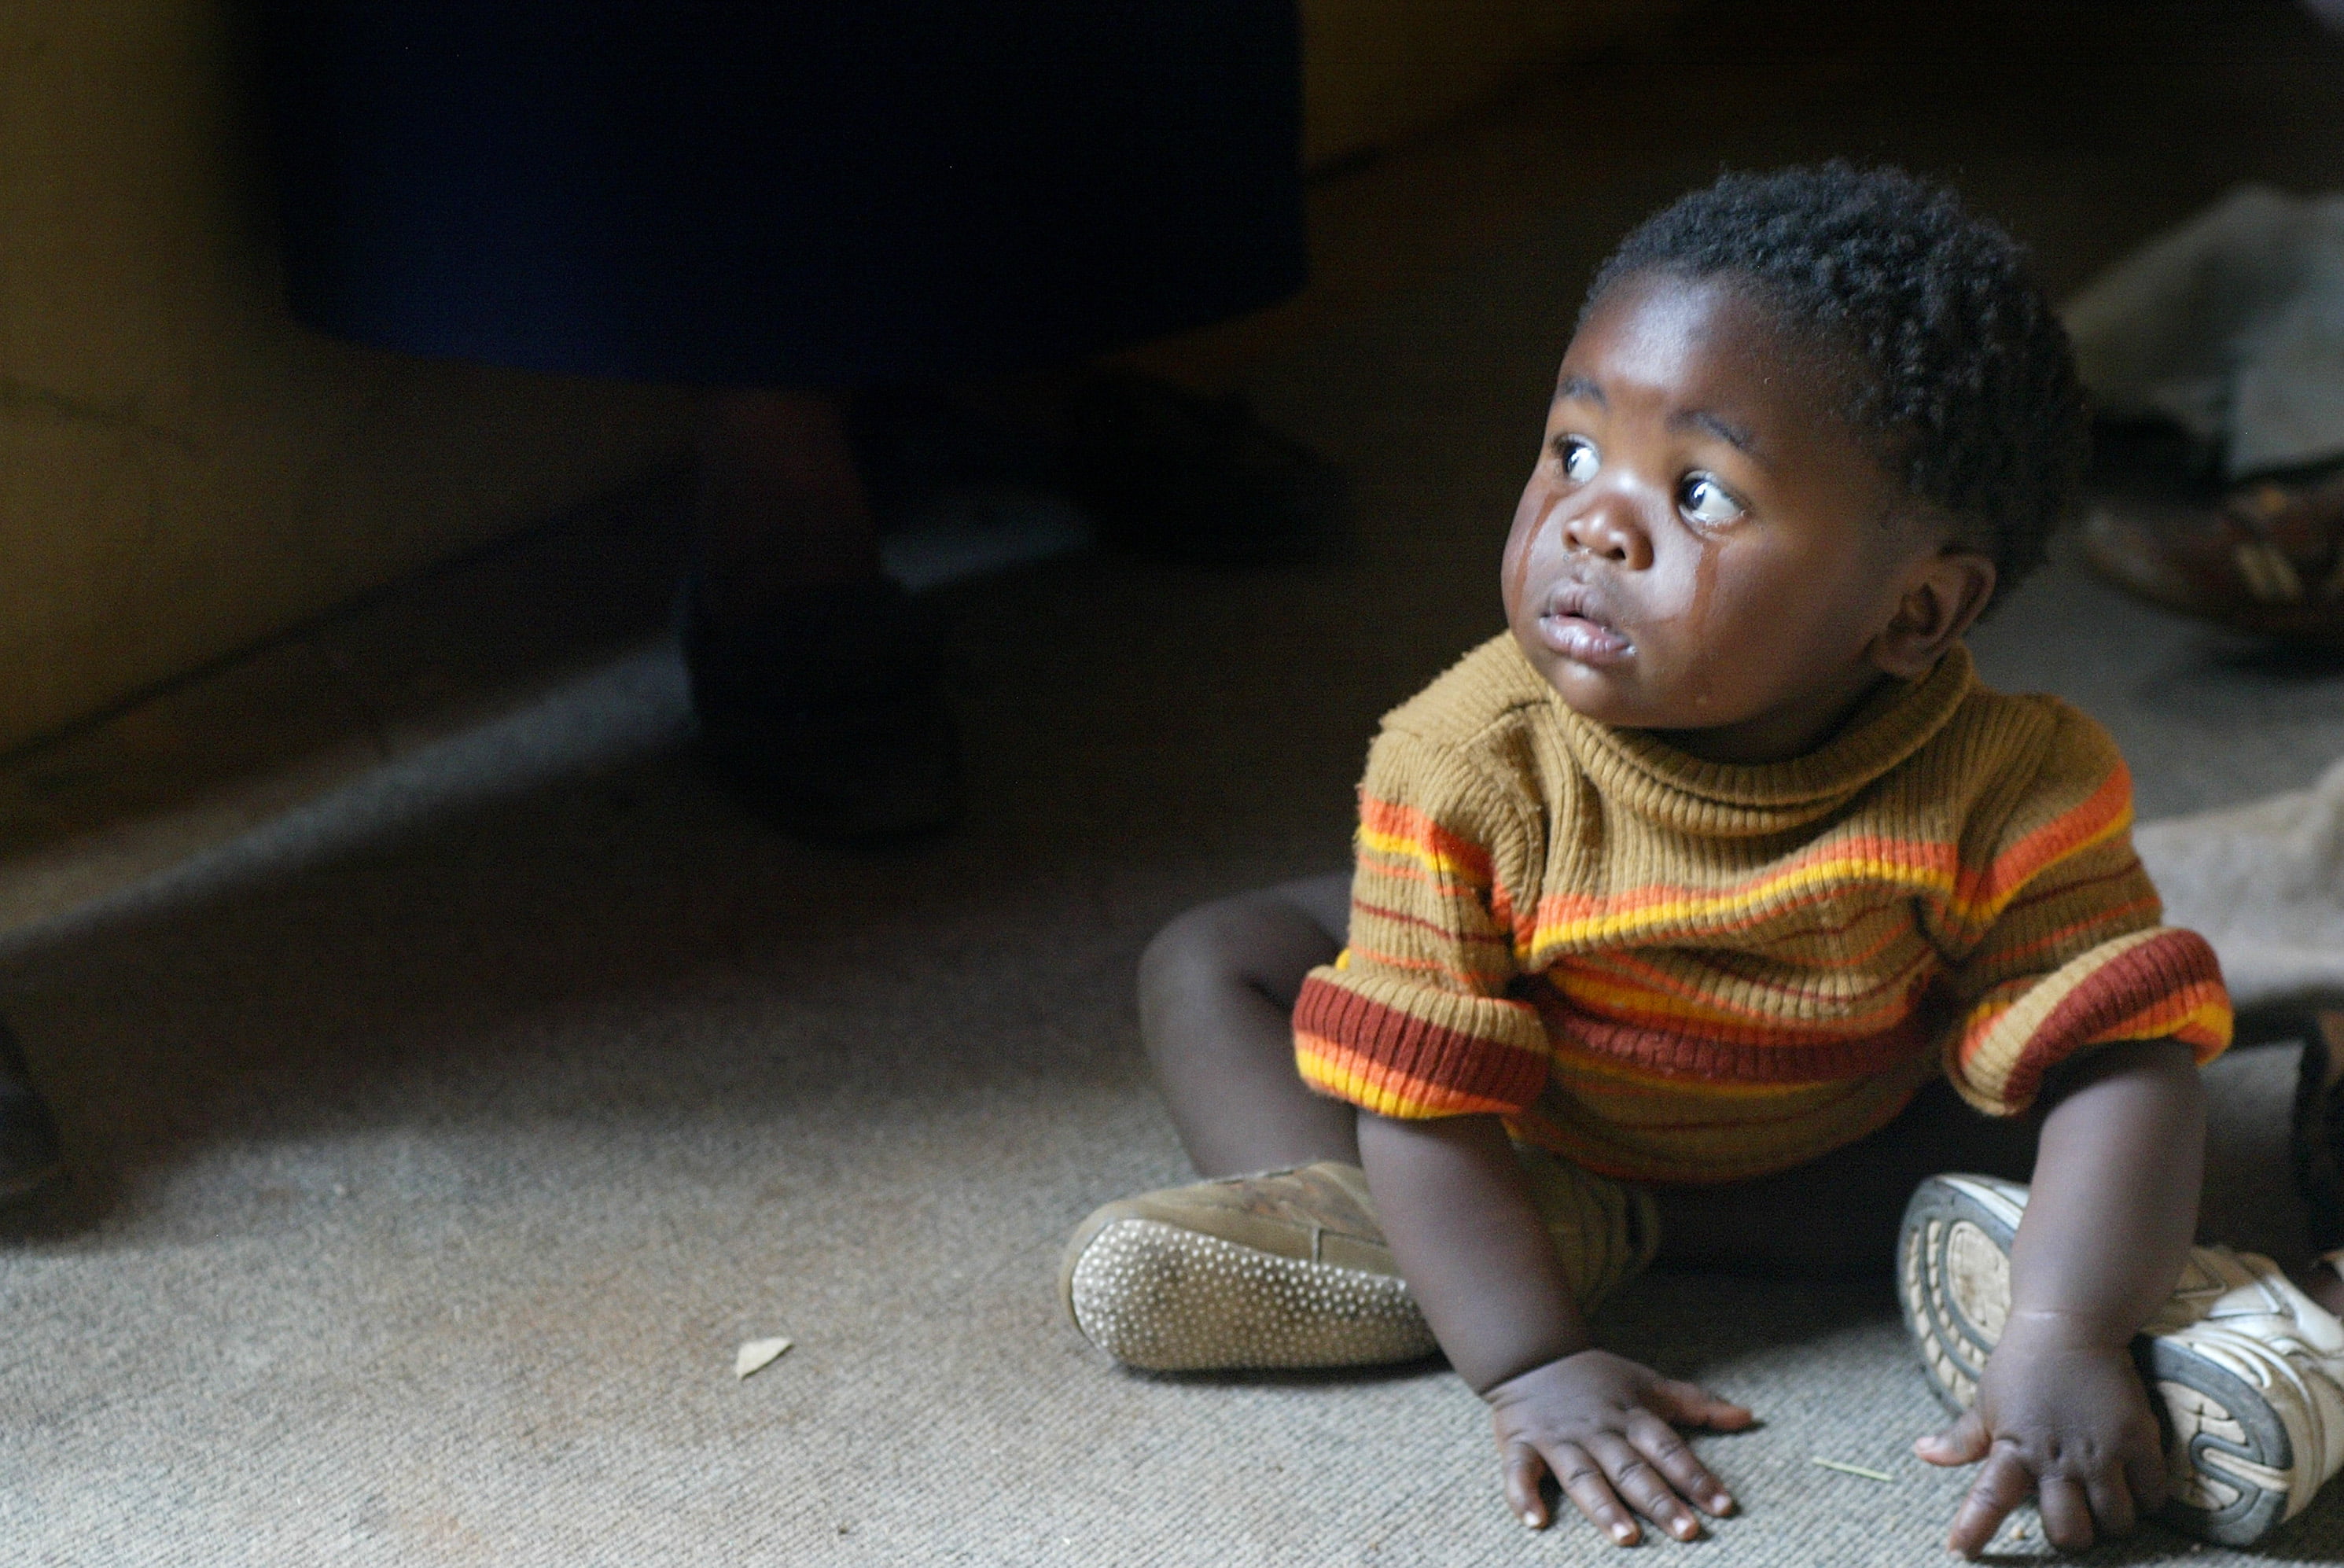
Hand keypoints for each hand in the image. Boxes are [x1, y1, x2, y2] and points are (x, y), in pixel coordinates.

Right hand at [1486, 1348, 1753, 1543]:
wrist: (1531, 1355)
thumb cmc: (1597, 1379)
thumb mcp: (1649, 1384)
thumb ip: (1696, 1404)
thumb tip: (1747, 1416)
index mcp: (1630, 1416)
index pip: (1668, 1448)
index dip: (1696, 1476)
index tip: (1723, 1506)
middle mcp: (1598, 1430)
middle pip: (1631, 1467)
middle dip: (1659, 1499)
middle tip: (1687, 1530)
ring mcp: (1558, 1439)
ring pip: (1583, 1474)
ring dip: (1604, 1505)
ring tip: (1627, 1536)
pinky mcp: (1520, 1444)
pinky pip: (1519, 1470)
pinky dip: (1523, 1494)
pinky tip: (1536, 1520)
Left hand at [1915, 1314, 2168, 1555]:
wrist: (2069, 1325)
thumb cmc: (2022, 1366)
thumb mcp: (1986, 1402)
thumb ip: (1962, 1438)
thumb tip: (1923, 1453)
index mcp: (2012, 1448)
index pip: (1988, 1498)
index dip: (1974, 1528)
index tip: (1961, 1552)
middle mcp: (2056, 1456)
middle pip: (2069, 1532)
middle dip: (2072, 1536)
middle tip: (2073, 1516)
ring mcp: (2100, 1450)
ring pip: (2116, 1522)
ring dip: (2111, 1521)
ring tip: (2105, 1500)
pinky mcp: (2138, 1439)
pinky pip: (2153, 1496)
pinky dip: (2147, 1500)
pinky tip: (2135, 1485)